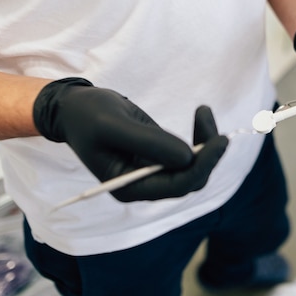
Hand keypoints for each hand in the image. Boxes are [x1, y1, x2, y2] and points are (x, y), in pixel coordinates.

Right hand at [33, 78, 227, 201]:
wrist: (76, 107)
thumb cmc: (88, 115)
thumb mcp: (113, 124)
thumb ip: (149, 142)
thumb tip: (188, 156)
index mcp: (129, 187)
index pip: (178, 186)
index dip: (203, 165)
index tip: (220, 140)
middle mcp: (145, 185)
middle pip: (191, 180)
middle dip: (207, 153)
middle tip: (209, 118)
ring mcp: (154, 172)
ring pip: (194, 167)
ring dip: (206, 142)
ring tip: (204, 111)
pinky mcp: (161, 156)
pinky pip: (189, 155)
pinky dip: (200, 137)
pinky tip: (201, 115)